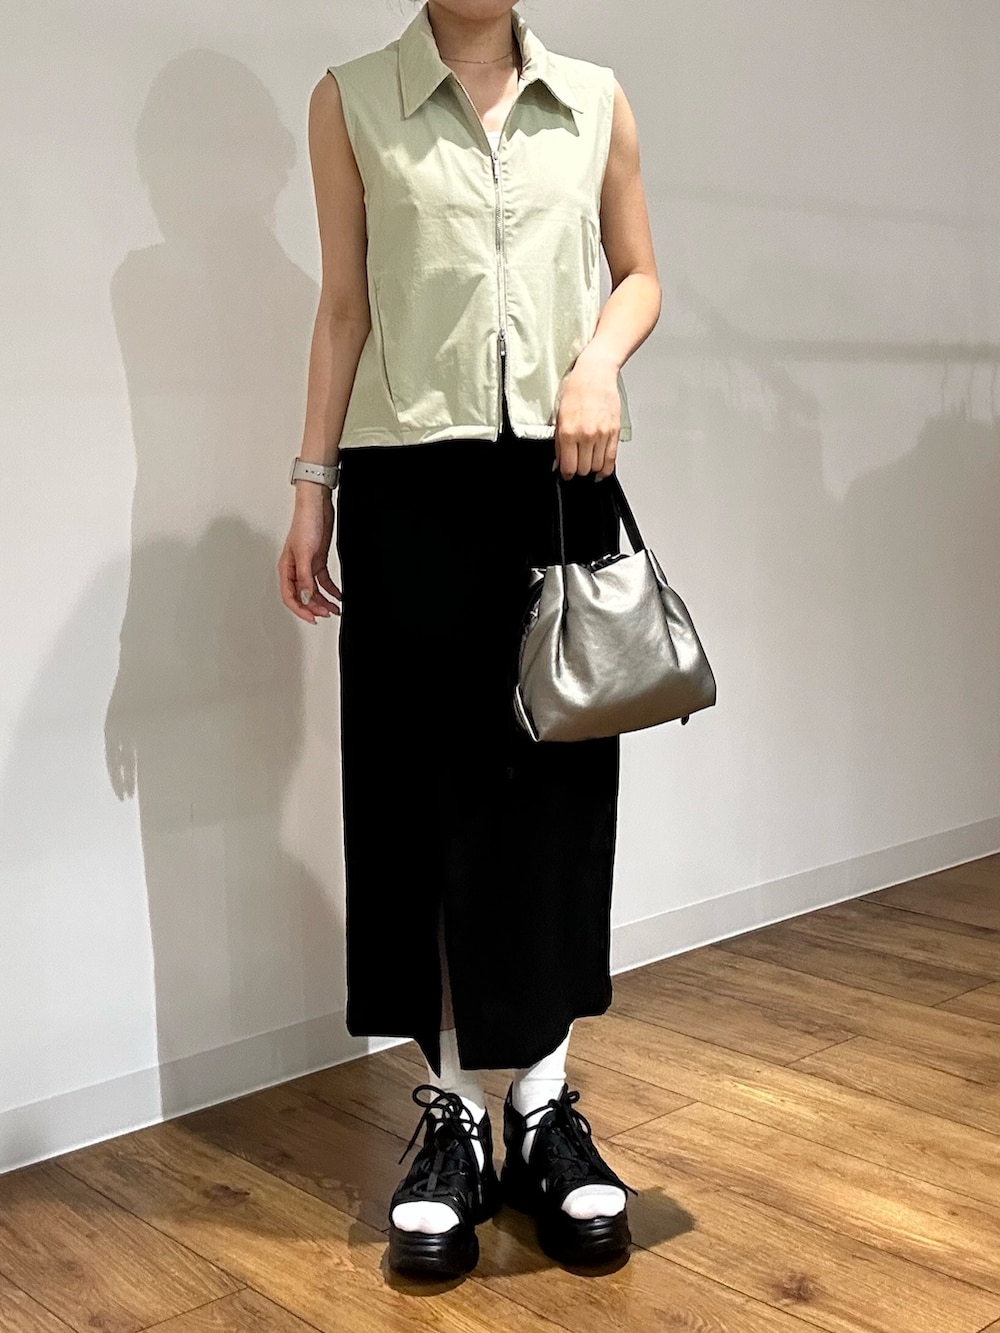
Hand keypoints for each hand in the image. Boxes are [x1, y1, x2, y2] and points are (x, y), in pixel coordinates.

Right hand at [278, 485, 341, 623]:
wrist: (317, 507)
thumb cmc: (305, 524)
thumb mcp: (305, 554)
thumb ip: (305, 578)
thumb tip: (306, 598)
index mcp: (286, 569)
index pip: (290, 597)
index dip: (300, 610)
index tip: (313, 618)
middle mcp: (296, 570)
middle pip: (303, 596)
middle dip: (314, 607)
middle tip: (327, 614)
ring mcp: (307, 566)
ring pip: (314, 591)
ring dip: (323, 601)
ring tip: (335, 609)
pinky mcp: (318, 561)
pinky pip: (323, 581)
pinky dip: (330, 590)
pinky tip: (338, 596)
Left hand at [552, 349, 621, 480]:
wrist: (595, 373)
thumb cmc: (576, 389)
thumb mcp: (559, 416)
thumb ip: (559, 443)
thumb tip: (558, 463)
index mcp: (569, 432)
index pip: (568, 467)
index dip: (566, 474)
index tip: (566, 473)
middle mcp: (586, 435)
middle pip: (584, 469)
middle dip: (578, 470)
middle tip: (576, 465)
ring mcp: (602, 434)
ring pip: (598, 466)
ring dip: (592, 468)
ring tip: (588, 463)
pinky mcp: (614, 432)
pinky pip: (612, 459)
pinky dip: (606, 469)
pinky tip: (601, 470)